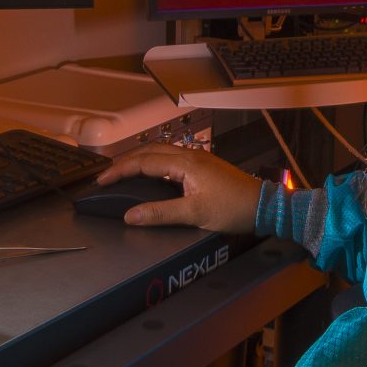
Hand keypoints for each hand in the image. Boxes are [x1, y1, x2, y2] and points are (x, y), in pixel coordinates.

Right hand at [96, 143, 266, 231]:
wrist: (265, 205)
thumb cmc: (234, 208)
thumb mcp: (195, 213)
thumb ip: (160, 213)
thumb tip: (131, 215)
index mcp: (185, 163)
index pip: (143, 162)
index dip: (120, 170)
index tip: (102, 180)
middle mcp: (190, 156)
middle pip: (150, 151)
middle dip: (126, 161)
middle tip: (107, 173)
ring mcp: (199, 159)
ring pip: (162, 153)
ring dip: (140, 160)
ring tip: (124, 171)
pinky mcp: (205, 166)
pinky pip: (173, 159)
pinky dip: (155, 163)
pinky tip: (153, 174)